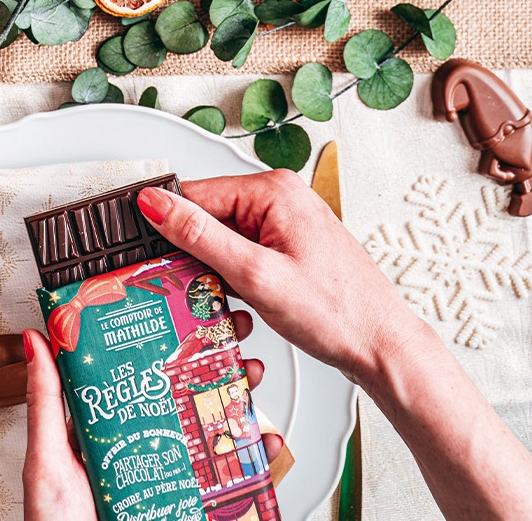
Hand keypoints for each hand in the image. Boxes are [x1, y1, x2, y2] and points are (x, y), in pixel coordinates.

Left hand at [21, 319, 279, 519]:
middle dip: (215, 363)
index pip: (141, 374)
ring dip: (240, 402)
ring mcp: (169, 476)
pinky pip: (228, 483)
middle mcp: (142, 447)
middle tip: (235, 336)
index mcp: (108, 428)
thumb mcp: (48, 459)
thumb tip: (36, 339)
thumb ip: (45, 402)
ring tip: (253, 377)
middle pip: (185, 395)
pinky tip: (264, 445)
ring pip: (212, 431)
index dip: (167, 341)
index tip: (188, 311)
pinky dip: (254, 462)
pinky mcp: (192, 505)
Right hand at [136, 172, 424, 386]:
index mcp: (272, 189)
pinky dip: (238, 281)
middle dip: (200, 258)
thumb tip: (154, 203)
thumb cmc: (337, 312)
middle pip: (210, 219)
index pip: (196, 195)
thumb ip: (199, 236)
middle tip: (203, 293)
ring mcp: (287, 223)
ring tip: (235, 304)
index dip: (172, 230)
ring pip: (225, 242)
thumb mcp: (256, 275)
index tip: (156, 262)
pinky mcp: (290, 248)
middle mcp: (280, 198)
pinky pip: (245, 255)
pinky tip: (249, 306)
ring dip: (219, 274)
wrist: (384, 348)